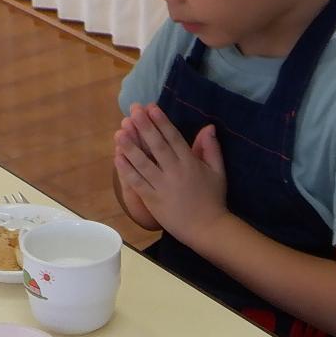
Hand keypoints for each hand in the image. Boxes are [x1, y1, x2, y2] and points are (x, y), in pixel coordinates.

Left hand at [114, 102, 227, 241]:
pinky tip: (118, 158)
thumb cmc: (213, 199)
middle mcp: (175, 172)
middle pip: (156, 145)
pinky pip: (137, 183)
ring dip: (130, 146)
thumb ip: (212, 149)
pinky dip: (127, 170)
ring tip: (119, 132)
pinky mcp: (153, 200)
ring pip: (143, 163)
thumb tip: (208, 127)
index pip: (173, 137)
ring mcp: (162, 186)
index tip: (150, 108)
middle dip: (144, 127)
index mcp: (190, 163)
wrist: (207, 228)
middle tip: (132, 111)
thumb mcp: (218, 171)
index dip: (161, 121)